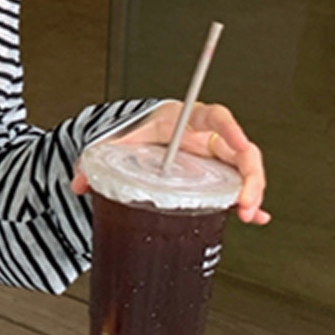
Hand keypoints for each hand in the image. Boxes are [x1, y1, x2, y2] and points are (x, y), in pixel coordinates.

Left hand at [71, 101, 269, 224]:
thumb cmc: (138, 131)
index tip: (240, 144)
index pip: (215, 117)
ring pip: (244, 170)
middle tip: (245, 202)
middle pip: (241, 150)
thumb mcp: (119, 141)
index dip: (231, 129)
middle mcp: (207, 137)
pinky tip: (255, 218)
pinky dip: (248, 201)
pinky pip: (237, 186)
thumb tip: (78, 183)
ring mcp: (214, 156)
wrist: (143, 134)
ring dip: (251, 192)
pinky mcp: (215, 174)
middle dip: (249, 176)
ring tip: (248, 215)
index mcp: (187, 119)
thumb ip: (98, 159)